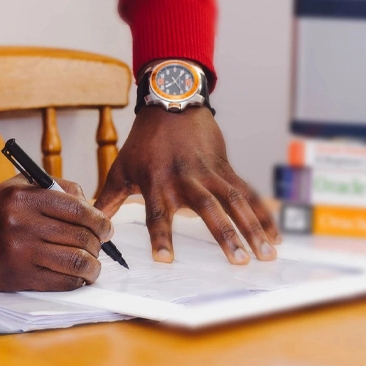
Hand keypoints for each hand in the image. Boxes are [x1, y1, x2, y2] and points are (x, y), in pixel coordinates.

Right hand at [0, 176, 112, 290]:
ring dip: (93, 266)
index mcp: (23, 197)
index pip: (78, 210)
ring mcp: (20, 252)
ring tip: (92, 265)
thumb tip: (92, 206)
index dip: (100, 221)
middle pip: (81, 237)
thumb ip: (55, 188)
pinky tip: (77, 277)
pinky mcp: (18, 277)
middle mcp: (21, 223)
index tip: (106, 228)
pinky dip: (77, 281)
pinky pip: (62, 282)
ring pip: (76, 262)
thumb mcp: (16, 187)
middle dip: (99, 244)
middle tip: (100, 246)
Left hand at [95, 106, 280, 264]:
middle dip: (225, 235)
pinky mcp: (227, 168)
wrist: (172, 105)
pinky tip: (275, 236)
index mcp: (157, 182)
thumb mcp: (120, 169)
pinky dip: (264, 214)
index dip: (161, 236)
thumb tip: (90, 223)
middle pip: (208, 209)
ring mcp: (211, 173)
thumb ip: (107, 200)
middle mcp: (186, 179)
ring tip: (266, 254)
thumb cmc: (143, 142)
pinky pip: (249, 193)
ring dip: (253, 227)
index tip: (165, 259)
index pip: (158, 214)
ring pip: (236, 202)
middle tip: (239, 261)